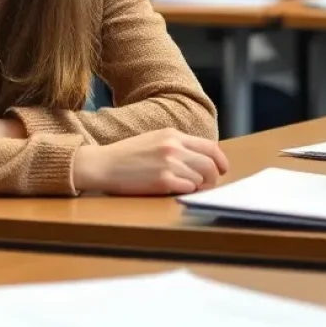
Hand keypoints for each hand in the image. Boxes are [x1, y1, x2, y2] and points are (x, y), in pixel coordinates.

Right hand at [72, 129, 229, 194]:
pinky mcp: (163, 181)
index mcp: (172, 135)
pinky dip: (186, 191)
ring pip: (201, 179)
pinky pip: (188, 188)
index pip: (210, 147)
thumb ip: (176, 146)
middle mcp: (174, 147)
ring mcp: (169, 163)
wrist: (103, 164)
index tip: (222, 170)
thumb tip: (200, 159)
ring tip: (184, 186)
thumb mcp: (153, 140)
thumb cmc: (126, 155)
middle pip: (210, 164)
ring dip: (198, 186)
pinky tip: (175, 190)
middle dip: (213, 178)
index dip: (221, 161)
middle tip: (207, 185)